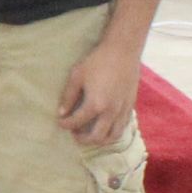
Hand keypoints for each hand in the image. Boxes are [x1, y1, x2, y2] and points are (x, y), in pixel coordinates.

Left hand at [59, 33, 143, 147]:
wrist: (123, 53)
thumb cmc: (97, 62)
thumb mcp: (76, 76)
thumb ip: (68, 96)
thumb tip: (62, 113)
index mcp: (96, 105)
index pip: (77, 122)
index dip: (66, 124)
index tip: (60, 122)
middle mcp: (111, 112)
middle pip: (97, 138)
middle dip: (83, 139)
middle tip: (74, 134)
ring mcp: (123, 111)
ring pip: (114, 136)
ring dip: (100, 140)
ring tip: (89, 134)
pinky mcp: (131, 107)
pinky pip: (123, 127)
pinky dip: (113, 132)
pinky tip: (104, 125)